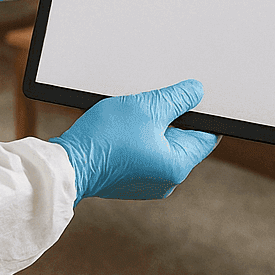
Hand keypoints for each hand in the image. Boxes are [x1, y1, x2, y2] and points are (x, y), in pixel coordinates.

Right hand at [51, 79, 219, 204]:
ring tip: (137, 113)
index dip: (204, 113)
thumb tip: (197, 92)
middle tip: (158, 101)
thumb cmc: (105, 139)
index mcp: (177, 166)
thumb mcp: (147, 108)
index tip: (194, 97)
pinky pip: (146, 154)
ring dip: (155, 127)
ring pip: (163, 145)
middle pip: (184, 140)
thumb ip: (177, 99)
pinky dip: (141, 138)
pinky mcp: (132, 180)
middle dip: (174, 118)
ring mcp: (149, 183)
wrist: (67, 164)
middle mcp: (167, 180)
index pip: (207, 135)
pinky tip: (126, 128)